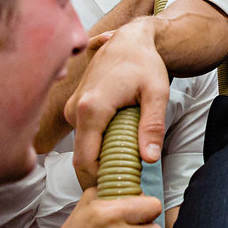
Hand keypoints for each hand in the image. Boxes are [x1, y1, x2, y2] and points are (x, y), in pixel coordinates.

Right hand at [67, 17, 169, 186]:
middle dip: (103, 170)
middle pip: (82, 157)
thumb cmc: (144, 63)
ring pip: (83, 147)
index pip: (85, 160)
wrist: (129, 39)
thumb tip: (149, 158)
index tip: (120, 187)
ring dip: (102, 156)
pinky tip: (121, 139)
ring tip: (129, 156)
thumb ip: (152, 126)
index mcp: (90, 108)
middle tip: (129, 177)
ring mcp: (71, 109)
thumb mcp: (156, 93)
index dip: (100, 178)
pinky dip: (100, 143)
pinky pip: (84, 136)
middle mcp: (74, 110)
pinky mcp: (74, 108)